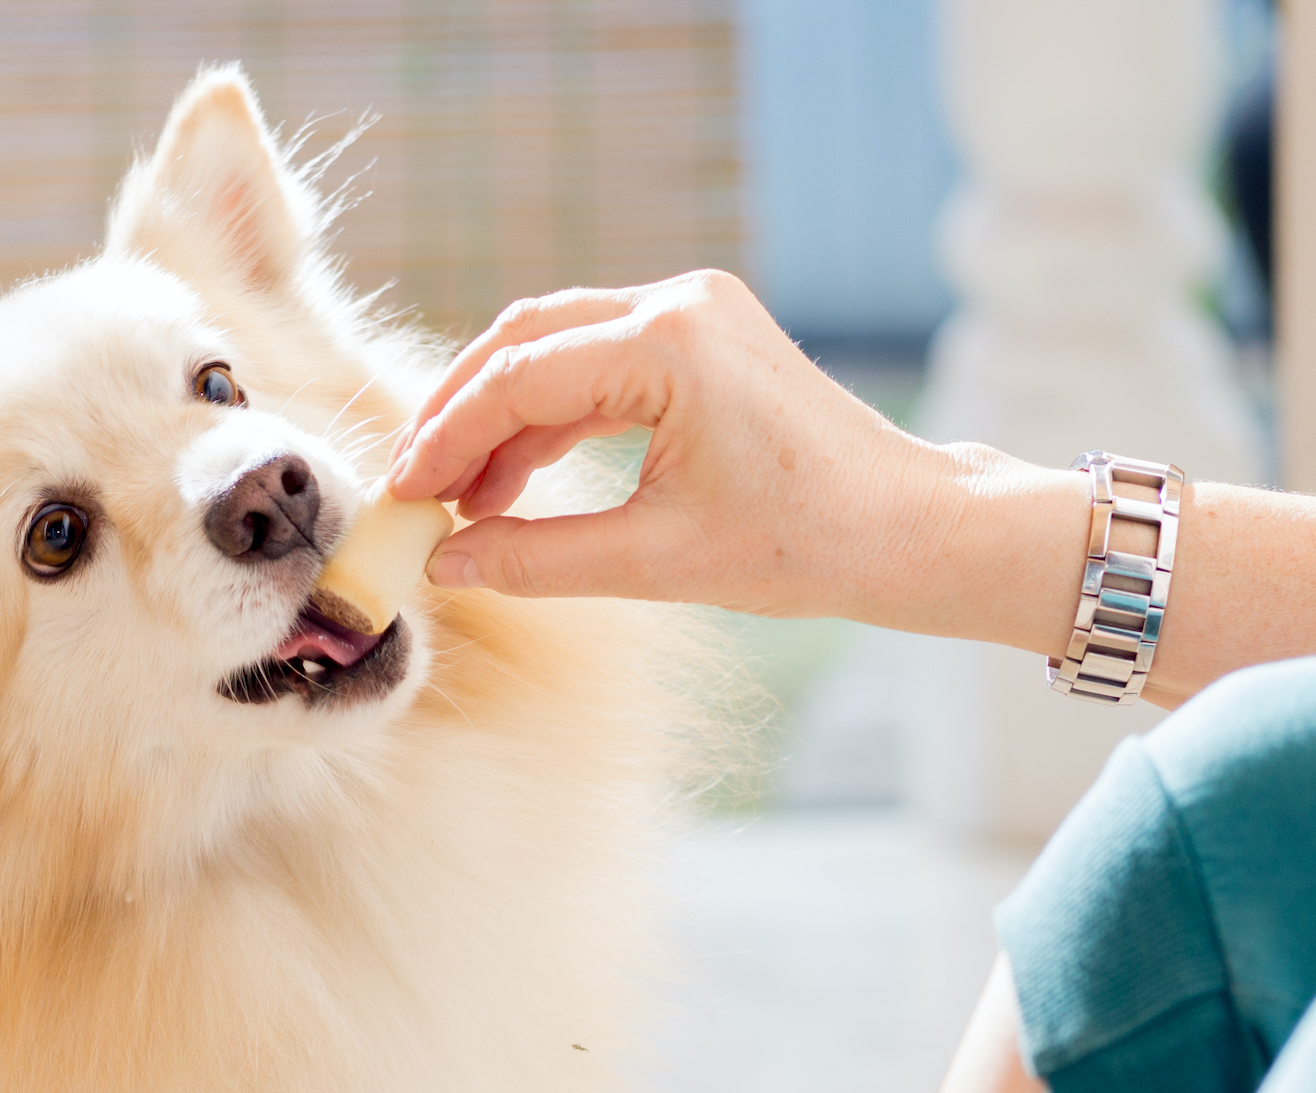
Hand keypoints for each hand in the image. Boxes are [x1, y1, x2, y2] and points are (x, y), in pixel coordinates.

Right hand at [390, 271, 1043, 634]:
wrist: (911, 530)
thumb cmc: (806, 545)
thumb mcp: (658, 562)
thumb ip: (540, 560)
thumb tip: (448, 565)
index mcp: (671, 344)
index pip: (519, 376)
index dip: (447, 437)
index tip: (404, 496)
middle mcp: (681, 304)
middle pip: (527, 339)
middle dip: (462, 413)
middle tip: (416, 487)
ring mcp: (699, 311)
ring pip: (560, 347)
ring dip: (506, 418)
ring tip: (464, 501)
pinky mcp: (709, 336)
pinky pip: (603, 363)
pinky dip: (556, 416)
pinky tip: (519, 480)